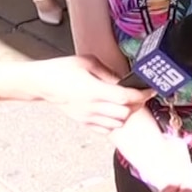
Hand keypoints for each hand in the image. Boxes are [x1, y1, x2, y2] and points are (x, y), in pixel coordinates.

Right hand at [30, 55, 152, 132]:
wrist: (41, 83)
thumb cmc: (62, 70)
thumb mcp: (87, 62)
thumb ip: (108, 72)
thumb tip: (123, 79)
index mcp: (94, 90)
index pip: (125, 97)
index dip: (141, 95)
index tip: (150, 91)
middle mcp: (91, 106)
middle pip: (125, 113)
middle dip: (136, 105)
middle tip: (139, 95)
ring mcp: (87, 116)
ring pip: (117, 123)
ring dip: (126, 114)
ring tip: (126, 103)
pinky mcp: (83, 121)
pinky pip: (106, 129)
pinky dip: (114, 123)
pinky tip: (113, 112)